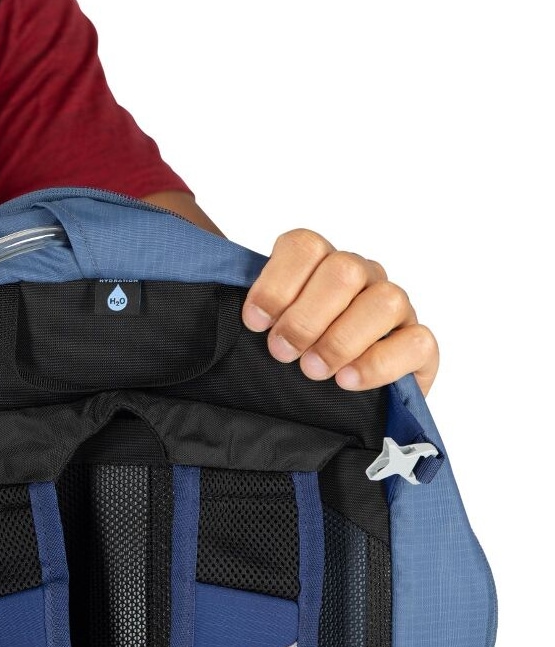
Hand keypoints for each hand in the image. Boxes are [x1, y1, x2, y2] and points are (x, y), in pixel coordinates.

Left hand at [241, 229, 438, 395]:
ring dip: (341, 339)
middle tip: (282, 353)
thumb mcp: (266, 334)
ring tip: (313, 370)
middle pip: (344, 270)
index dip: (276, 283)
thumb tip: (229, 323)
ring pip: (384, 301)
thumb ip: (254, 319)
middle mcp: (362, 279)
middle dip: (305, 317)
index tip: (254, 322)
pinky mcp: (418, 347)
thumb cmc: (293, 358)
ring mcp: (395, 309)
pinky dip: (378, 363)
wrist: (335, 401)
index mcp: (320, 266)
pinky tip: (347, 381)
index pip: (305, 246)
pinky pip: (416, 342)